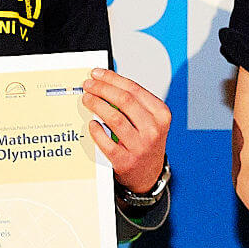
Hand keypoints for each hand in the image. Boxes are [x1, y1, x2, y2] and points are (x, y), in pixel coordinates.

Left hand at [83, 67, 172, 192]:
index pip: (134, 89)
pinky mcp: (126, 160)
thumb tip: (107, 82)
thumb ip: (134, 102)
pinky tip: (91, 124)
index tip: (98, 74)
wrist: (148, 174)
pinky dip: (96, 130)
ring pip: (114, 118)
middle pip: (124, 100)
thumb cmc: (146, 142)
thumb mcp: (150, 120)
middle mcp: (153, 129)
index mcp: (161, 114)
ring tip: (88, 99)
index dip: (112, 78)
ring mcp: (140, 146)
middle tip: (89, 85)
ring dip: (97, 105)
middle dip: (102, 89)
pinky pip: (106, 141)